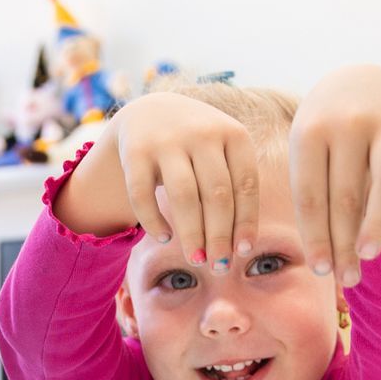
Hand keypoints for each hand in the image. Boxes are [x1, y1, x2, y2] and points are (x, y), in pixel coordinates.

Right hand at [102, 91, 261, 271]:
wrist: (150, 112)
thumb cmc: (198, 147)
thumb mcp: (224, 152)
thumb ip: (237, 187)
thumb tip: (242, 248)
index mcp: (233, 133)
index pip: (245, 186)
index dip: (246, 222)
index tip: (243, 252)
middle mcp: (201, 132)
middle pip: (216, 195)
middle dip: (219, 236)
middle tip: (219, 266)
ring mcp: (166, 139)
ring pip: (183, 196)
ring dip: (191, 234)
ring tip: (196, 260)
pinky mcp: (135, 151)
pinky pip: (143, 195)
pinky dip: (154, 221)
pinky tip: (165, 238)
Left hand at [289, 66, 380, 286]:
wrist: (357, 80)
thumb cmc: (326, 135)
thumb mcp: (307, 154)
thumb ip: (314, 195)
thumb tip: (321, 261)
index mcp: (310, 134)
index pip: (311, 197)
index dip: (317, 237)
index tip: (321, 271)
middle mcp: (347, 124)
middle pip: (346, 194)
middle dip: (345, 241)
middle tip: (346, 278)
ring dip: (378, 220)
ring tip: (370, 254)